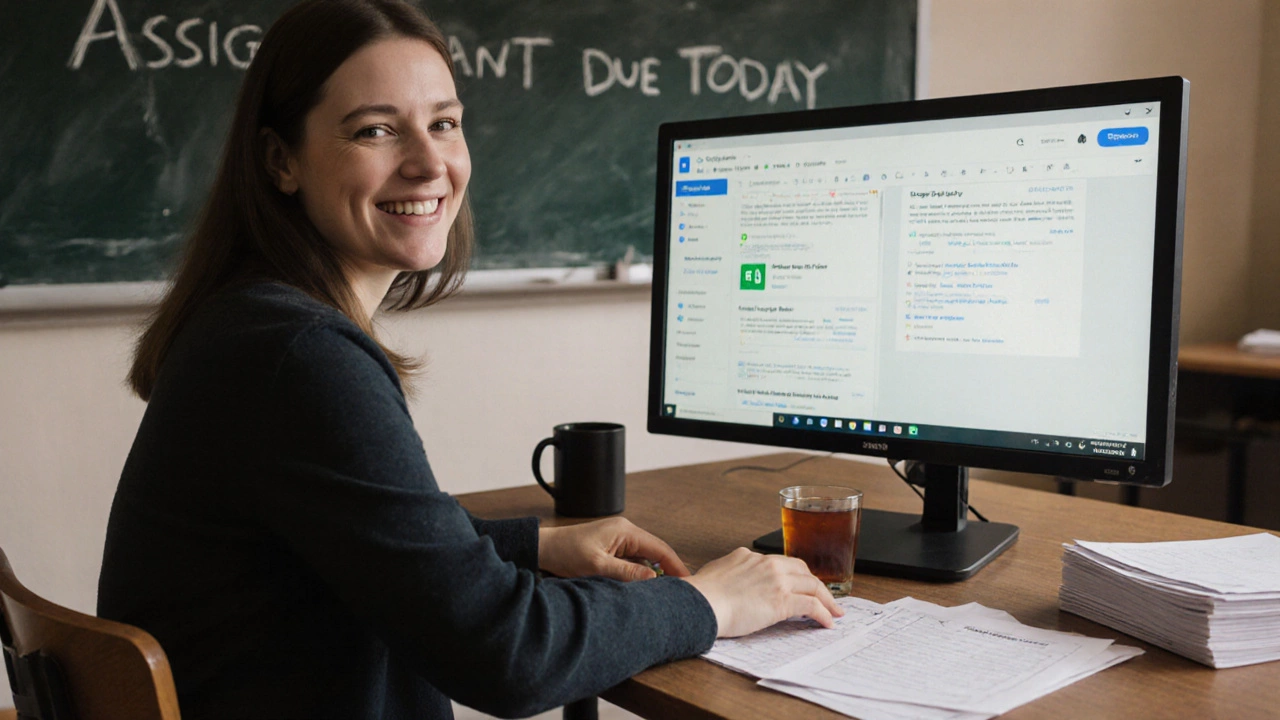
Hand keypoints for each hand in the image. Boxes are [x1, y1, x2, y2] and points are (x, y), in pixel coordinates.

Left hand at [538, 517, 691, 581]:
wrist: (543, 548)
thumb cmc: (566, 552)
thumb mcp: (597, 565)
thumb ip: (626, 572)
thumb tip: (653, 578)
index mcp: (625, 531)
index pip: (659, 548)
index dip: (675, 565)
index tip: (688, 581)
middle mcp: (625, 532)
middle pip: (655, 552)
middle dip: (667, 571)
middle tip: (680, 591)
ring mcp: (618, 540)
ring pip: (644, 558)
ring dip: (652, 574)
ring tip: (663, 593)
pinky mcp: (611, 549)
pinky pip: (632, 561)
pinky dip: (639, 573)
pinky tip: (642, 587)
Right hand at [679, 547, 843, 636]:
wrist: (701, 602)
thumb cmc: (701, 594)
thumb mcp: (716, 572)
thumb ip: (729, 572)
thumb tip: (728, 580)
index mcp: (748, 556)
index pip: (779, 562)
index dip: (793, 574)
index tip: (798, 583)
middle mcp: (766, 563)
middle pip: (801, 569)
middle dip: (814, 583)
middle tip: (823, 596)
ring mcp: (777, 580)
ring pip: (813, 585)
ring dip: (827, 599)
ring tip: (835, 611)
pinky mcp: (783, 600)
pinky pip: (812, 605)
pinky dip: (824, 613)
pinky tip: (828, 622)